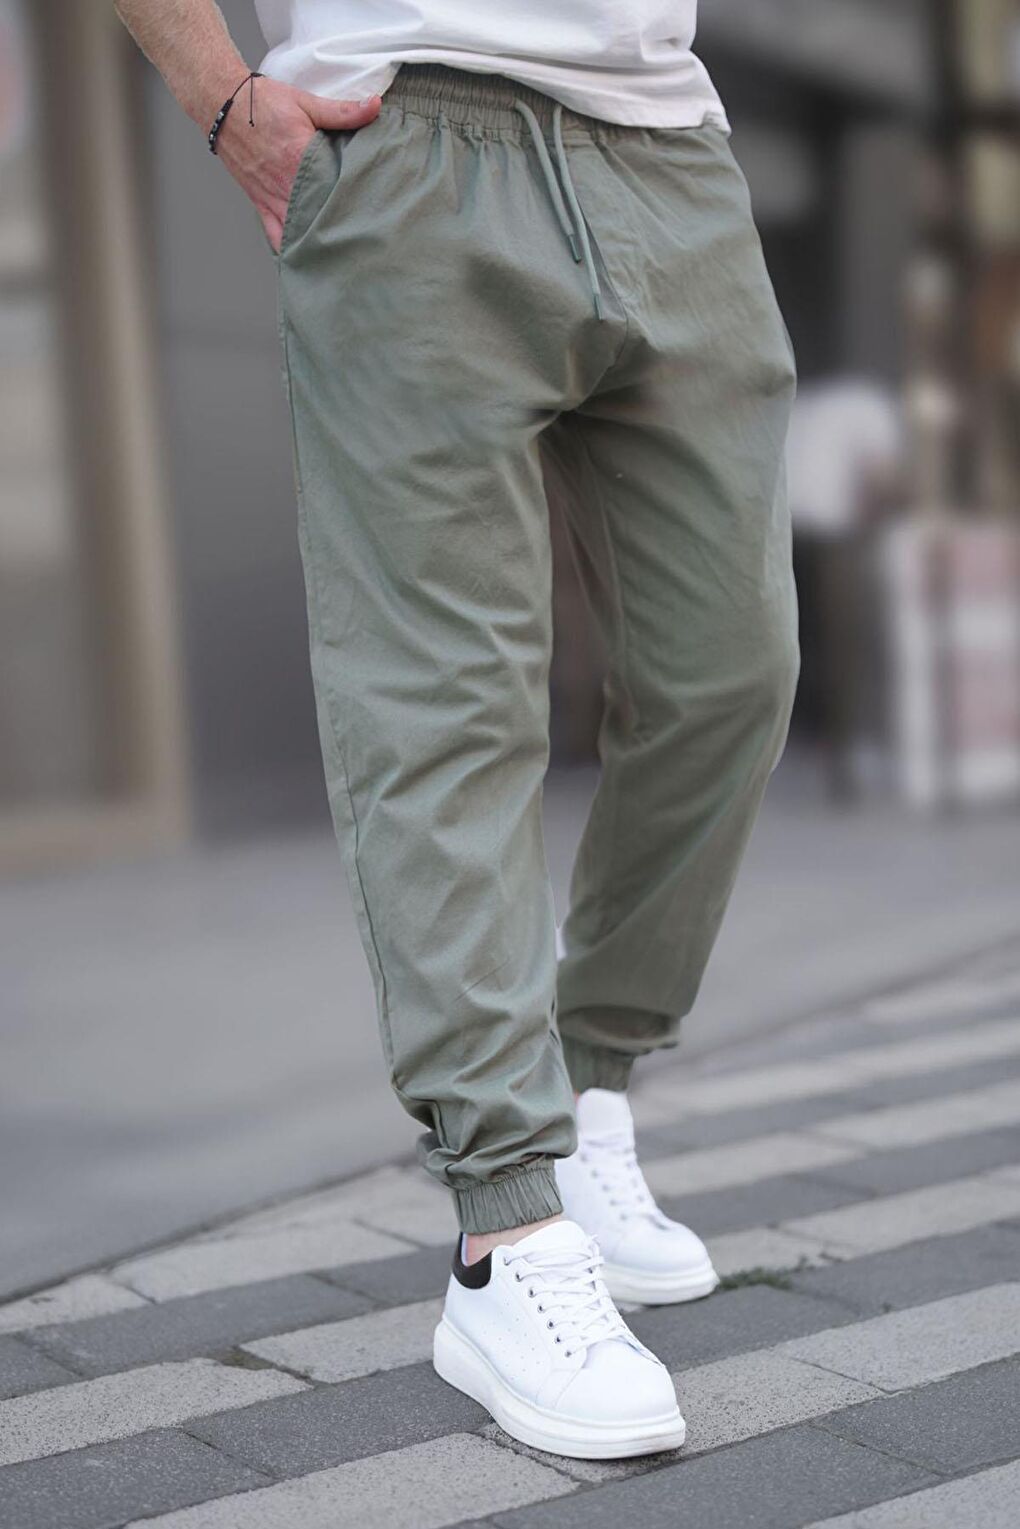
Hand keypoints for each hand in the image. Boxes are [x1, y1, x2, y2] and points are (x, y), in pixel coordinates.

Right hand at [210, 76, 380, 252]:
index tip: (373, 209)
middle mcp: (285, 185)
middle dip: (340, 227)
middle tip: (362, 237)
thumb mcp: (306, 102)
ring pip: (298, 233)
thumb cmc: (262, 103)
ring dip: (316, 242)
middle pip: (319, 216)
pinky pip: (275, 236)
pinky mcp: (260, 203)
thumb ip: (343, 110)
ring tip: (339, 251)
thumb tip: (375, 106)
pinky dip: (290, 249)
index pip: (335, 189)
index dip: (356, 200)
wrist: (222, 104)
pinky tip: (306, 257)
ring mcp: (271, 198)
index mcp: (300, 159)